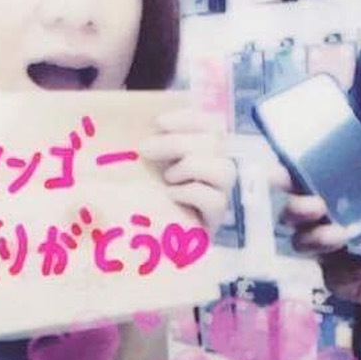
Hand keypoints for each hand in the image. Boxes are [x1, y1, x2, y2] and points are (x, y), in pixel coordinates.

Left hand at [139, 106, 236, 236]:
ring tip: (166, 178)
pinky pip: (216, 200)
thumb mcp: (145, 165)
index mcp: (202, 150)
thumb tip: (136, 119)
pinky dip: (191, 192)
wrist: (142, 240)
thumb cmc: (143, 195)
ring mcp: (219, 195)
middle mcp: (216, 170)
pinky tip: (170, 195)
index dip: (190, 118)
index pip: (211, 124)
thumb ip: (148, 144)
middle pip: (215, 143)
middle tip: (145, 150)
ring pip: (224, 170)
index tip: (159, 122)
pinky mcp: (215, 220)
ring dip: (191, 167)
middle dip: (178, 142)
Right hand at [277, 125, 360, 314]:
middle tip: (317, 206)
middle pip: (292, 216)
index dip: (285, 178)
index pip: (300, 184)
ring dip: (319, 239)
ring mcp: (328, 254)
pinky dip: (358, 270)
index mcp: (333, 197)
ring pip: (305, 246)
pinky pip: (338, 277)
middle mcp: (323, 223)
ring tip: (342, 235)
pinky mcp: (340, 281)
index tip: (280, 173)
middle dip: (297, 209)